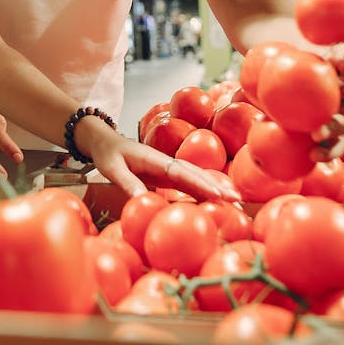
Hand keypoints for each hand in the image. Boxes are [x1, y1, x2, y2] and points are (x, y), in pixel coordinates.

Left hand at [77, 118, 240, 202]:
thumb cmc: (108, 155)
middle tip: (237, 199)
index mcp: (156, 160)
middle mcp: (167, 163)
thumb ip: (128, 184)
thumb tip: (144, 201)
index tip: (217, 194)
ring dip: (215, 187)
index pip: (182, 173)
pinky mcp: (167, 175)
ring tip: (235, 200)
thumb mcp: (112, 169)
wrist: (105, 143)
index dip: (200, 183)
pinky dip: (203, 190)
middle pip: (196, 174)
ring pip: (196, 177)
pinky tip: (215, 200)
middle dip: (217, 186)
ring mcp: (169, 168)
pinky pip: (188, 183)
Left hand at [310, 46, 343, 160]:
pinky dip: (327, 151)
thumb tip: (306, 54)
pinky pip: (339, 144)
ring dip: (338, 126)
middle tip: (342, 88)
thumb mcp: (313, 55)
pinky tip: (313, 154)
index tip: (342, 62)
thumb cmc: (309, 64)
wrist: (297, 86)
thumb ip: (316, 54)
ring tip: (317, 132)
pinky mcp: (341, 134)